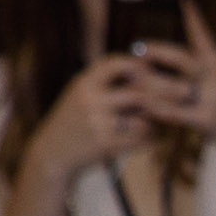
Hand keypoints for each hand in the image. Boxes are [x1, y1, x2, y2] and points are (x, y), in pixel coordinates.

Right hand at [34, 51, 153, 176]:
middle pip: (137, 94)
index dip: (136, 65)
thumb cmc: (72, 120)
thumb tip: (141, 66)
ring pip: (142, 120)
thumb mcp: (80, 93)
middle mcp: (91, 100)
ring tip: (147, 125)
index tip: (149, 71)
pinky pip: (138, 141)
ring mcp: (98, 123)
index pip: (115, 63)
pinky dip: (146, 140)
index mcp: (84, 82)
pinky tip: (143, 140)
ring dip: (150, 124)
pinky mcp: (105, 145)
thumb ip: (104, 81)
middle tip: (163, 105)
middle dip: (154, 100)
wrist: (53, 152)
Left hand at [125, 1, 215, 146]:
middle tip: (138, 46)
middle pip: (181, 58)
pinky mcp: (206, 119)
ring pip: (173, 86)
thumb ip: (205, 68)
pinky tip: (141, 106)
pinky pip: (175, 113)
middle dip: (158, 51)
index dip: (194, 18)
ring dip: (149, 82)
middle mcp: (214, 76)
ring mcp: (211, 97)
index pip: (204, 36)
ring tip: (130, 76)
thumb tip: (182, 58)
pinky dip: (156, 109)